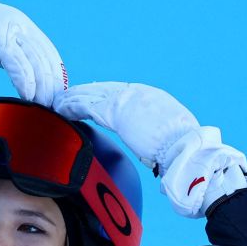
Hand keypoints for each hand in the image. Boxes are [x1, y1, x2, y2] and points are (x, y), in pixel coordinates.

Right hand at [0, 0, 66, 104]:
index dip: (56, 76)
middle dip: (51, 85)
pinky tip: (27, 94)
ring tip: (43, 105)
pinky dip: (23, 79)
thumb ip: (13, 59)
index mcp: (23, 26)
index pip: (48, 53)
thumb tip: (28, 83)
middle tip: (53, 107)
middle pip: (45, 58)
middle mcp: (20, 23)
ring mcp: (9, 26)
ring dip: (41, 85)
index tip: (58, 97)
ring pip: (33, 59)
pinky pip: (15, 60)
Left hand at [55, 82, 246, 217]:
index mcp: (155, 99)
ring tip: (58, 102)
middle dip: (87, 93)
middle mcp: (141, 93)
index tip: (93, 100)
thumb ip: (158, 140)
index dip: (105, 97)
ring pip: (93, 94)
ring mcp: (129, 99)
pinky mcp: (117, 110)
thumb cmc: (185, 155)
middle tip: (69, 96)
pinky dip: (72, 105)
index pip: (124, 94)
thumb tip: (156, 153)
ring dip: (74, 98)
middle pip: (105, 90)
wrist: (188, 151)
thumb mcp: (172, 140)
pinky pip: (87, 105)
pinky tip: (61, 108)